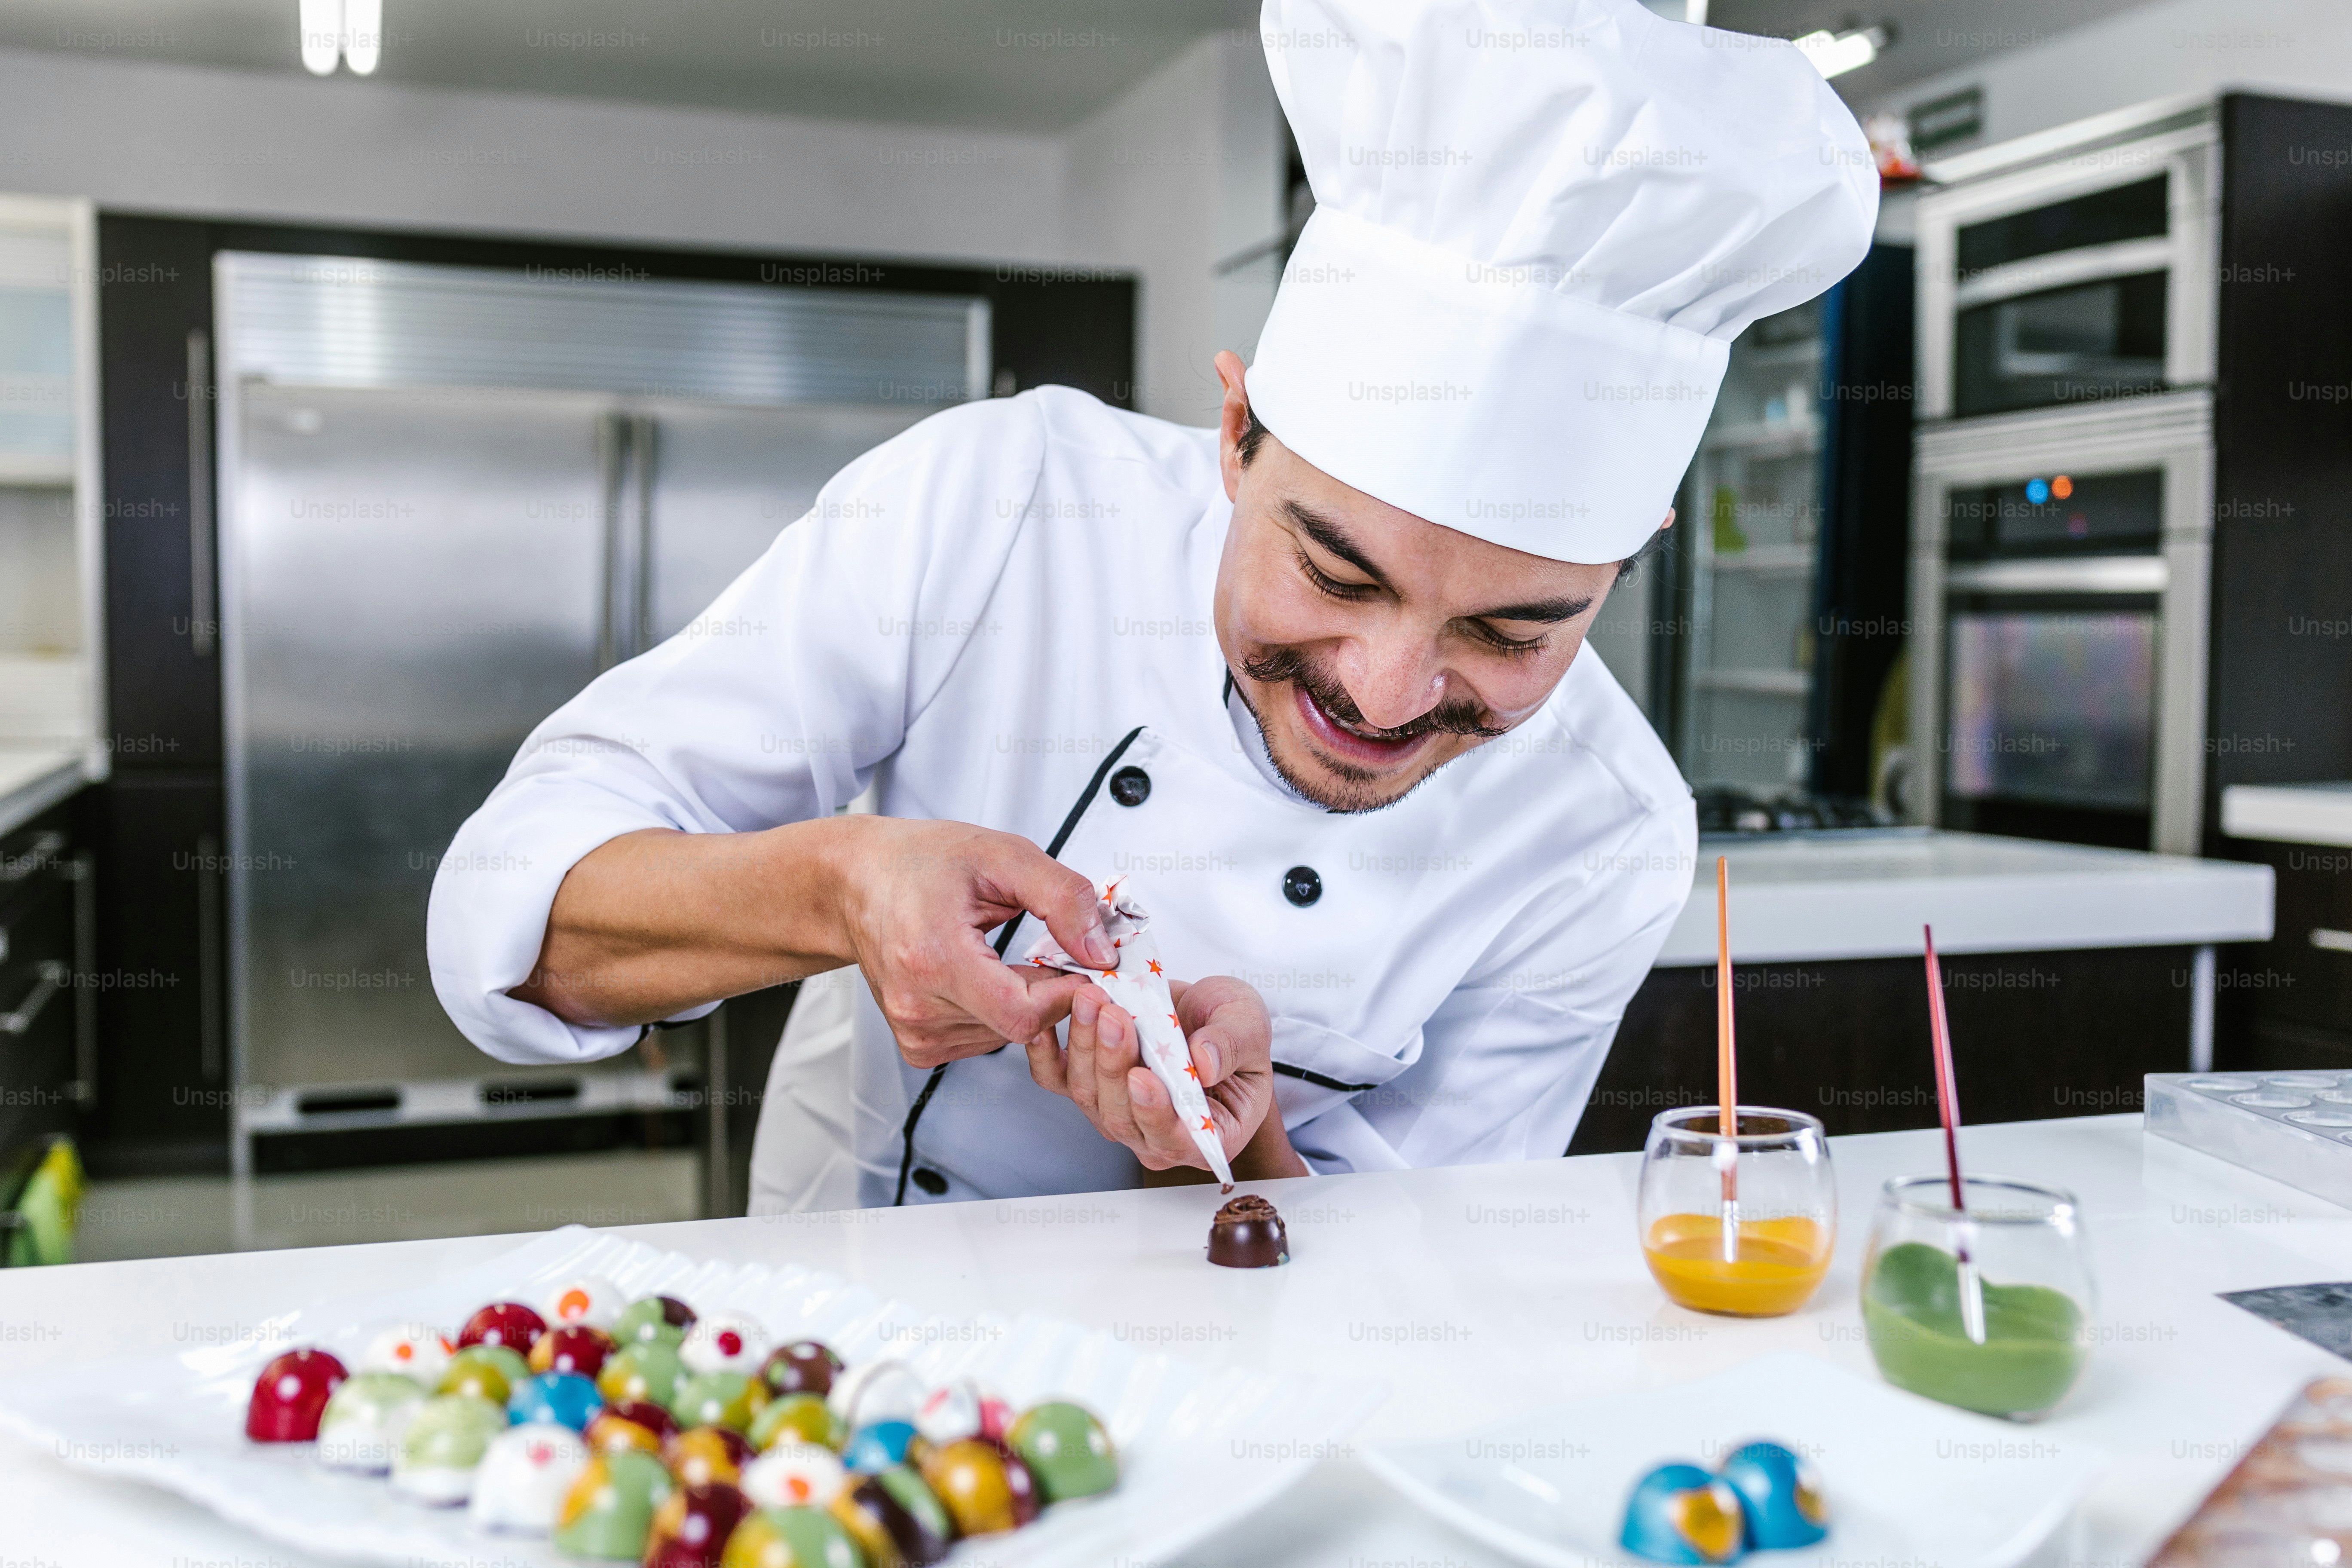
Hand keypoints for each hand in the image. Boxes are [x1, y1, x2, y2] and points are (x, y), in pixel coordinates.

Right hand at [833, 818, 1113, 1068]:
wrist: (858, 882)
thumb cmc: (920, 863)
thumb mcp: (1003, 856)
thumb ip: (1062, 899)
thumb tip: (1101, 951)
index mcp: (933, 957)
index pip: (1024, 1014)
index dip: (1065, 992)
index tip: (1080, 963)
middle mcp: (917, 1005)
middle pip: (1019, 1027)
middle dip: (1047, 991)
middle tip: (1045, 951)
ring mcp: (914, 1030)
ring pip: (1005, 1037)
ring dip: (1021, 1001)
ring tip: (1000, 956)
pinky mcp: (916, 1045)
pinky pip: (983, 1041)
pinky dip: (997, 1013)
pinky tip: (981, 977)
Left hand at [1026, 973, 1274, 1171]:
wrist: (1205, 1013)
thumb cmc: (1233, 1030)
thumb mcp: (1249, 1027)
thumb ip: (1231, 1046)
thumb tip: (1205, 1065)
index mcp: (1207, 1134)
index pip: (1176, 1140)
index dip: (1155, 1113)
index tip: (1143, 1076)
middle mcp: (1156, 1135)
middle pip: (1122, 1116)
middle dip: (1114, 1062)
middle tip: (1114, 1015)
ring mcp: (1117, 1113)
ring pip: (1088, 1093)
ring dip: (1086, 1045)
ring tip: (1092, 999)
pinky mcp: (1090, 1085)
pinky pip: (1056, 1079)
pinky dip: (1045, 1054)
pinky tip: (1044, 1028)